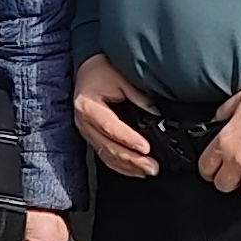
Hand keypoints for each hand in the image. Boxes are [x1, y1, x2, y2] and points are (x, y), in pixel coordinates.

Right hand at [72, 54, 166, 178]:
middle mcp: (84, 123)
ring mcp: (87, 132)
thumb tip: (156, 113)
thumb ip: (138, 96)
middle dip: (132, 159)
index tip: (145, 148)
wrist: (87, 70)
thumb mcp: (121, 77)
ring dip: (128, 166)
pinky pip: (106, 156)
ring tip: (148, 170)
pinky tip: (135, 170)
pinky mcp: (92, 138)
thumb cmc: (101, 71)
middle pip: (108, 147)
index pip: (110, 127)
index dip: (129, 139)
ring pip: (107, 156)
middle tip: (152, 166)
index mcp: (88, 106)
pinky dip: (121, 166)